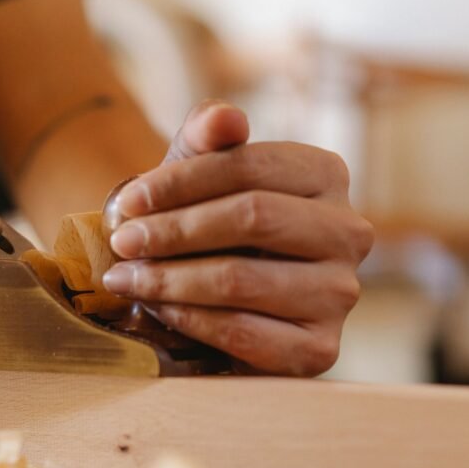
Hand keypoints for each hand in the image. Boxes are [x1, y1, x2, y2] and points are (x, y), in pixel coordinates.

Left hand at [101, 100, 373, 375]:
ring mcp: (340, 293)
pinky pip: (242, 331)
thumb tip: (224, 117)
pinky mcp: (319, 349)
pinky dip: (188, 319)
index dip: (181, 182)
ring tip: (123, 278)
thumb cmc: (201, 225)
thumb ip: (204, 137)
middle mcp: (348, 232)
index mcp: (326, 175)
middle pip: (252, 216)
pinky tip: (156, 309)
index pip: (251, 165)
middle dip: (173, 231)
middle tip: (120, 243)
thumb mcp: (195, 176)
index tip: (127, 201)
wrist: (207, 295)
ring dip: (168, 279)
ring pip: (241, 279)